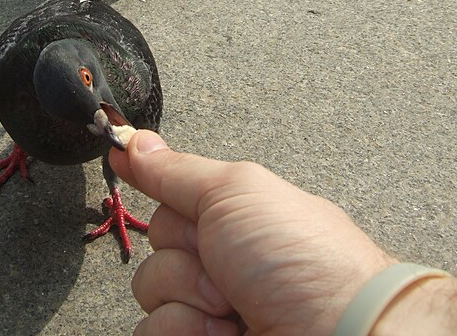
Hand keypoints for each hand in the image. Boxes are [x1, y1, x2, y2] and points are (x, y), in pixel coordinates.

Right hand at [109, 130, 393, 335]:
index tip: (119, 156)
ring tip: (234, 306)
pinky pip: (153, 331)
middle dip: (185, 253)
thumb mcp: (235, 193)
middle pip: (156, 242)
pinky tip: (226, 332)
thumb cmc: (305, 261)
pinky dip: (187, 330)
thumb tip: (136, 141)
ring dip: (187, 298)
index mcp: (235, 216)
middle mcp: (224, 259)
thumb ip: (177, 170)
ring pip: (151, 292)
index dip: (148, 177)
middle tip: (225, 263)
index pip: (171, 192)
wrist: (337, 335)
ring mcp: (214, 307)